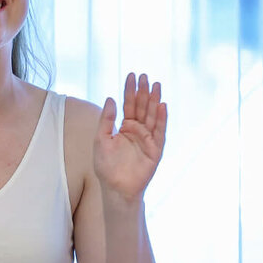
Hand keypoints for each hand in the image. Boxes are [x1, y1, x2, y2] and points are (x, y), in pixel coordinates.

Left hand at [94, 73, 167, 200]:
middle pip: (142, 107)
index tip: (132, 75)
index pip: (128, 104)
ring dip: (154, 101)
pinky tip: (162, 106)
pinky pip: (159, 132)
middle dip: (143, 91)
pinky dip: (161, 119)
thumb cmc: (106, 166)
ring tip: (156, 85)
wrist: (116, 187)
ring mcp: (148, 139)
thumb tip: (110, 98)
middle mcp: (138, 131)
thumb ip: (106, 120)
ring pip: (152, 116)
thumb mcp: (101, 139)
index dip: (130, 90)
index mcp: (125, 127)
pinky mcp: (156, 149)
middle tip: (144, 76)